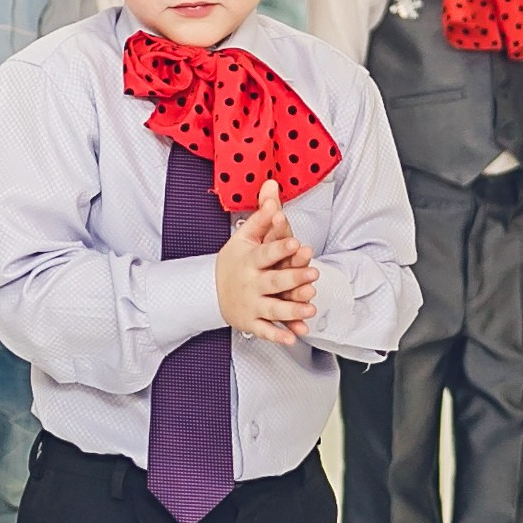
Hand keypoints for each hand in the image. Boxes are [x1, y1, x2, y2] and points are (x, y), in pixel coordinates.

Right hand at [215, 180, 316, 346]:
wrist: (209, 291)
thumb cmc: (234, 261)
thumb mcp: (244, 237)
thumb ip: (263, 215)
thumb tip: (272, 185)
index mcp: (249, 260)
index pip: (266, 253)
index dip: (280, 248)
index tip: (295, 242)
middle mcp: (250, 283)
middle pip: (273, 282)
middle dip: (293, 278)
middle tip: (313, 274)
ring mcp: (251, 304)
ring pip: (273, 309)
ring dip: (292, 310)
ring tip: (310, 307)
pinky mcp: (251, 322)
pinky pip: (265, 331)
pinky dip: (278, 336)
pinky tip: (293, 337)